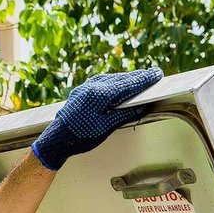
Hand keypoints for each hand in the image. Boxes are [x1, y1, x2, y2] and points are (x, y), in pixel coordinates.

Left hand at [30, 67, 164, 170]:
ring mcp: (87, 86)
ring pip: (113, 79)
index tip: (156, 74)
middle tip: (154, 73)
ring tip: (142, 78)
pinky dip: (116, 81)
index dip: (144, 80)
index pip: (128, 84)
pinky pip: (104, 81)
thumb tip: (141, 107)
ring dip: (128, 78)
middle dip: (138, 77)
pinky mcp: (83, 90)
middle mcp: (93, 86)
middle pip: (122, 79)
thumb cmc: (80, 136)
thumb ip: (124, 114)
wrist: (56, 139)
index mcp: (100, 94)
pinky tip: (122, 83)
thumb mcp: (105, 128)